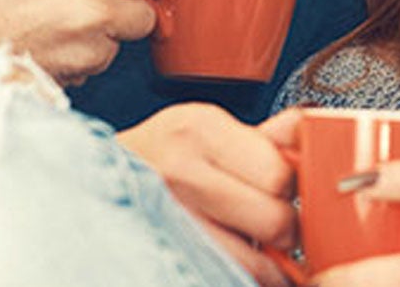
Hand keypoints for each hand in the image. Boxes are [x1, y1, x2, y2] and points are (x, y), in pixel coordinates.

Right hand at [119, 104, 300, 286]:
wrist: (89, 185)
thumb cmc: (156, 157)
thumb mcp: (204, 130)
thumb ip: (262, 136)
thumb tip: (311, 128)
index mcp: (199, 128)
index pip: (281, 173)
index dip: (291, 188)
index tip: (285, 193)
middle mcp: (180, 171)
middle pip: (275, 220)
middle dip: (283, 229)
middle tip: (271, 225)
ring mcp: (168, 219)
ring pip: (256, 264)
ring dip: (265, 264)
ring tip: (249, 247)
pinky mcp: (163, 259)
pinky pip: (227, 279)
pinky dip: (240, 277)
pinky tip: (230, 260)